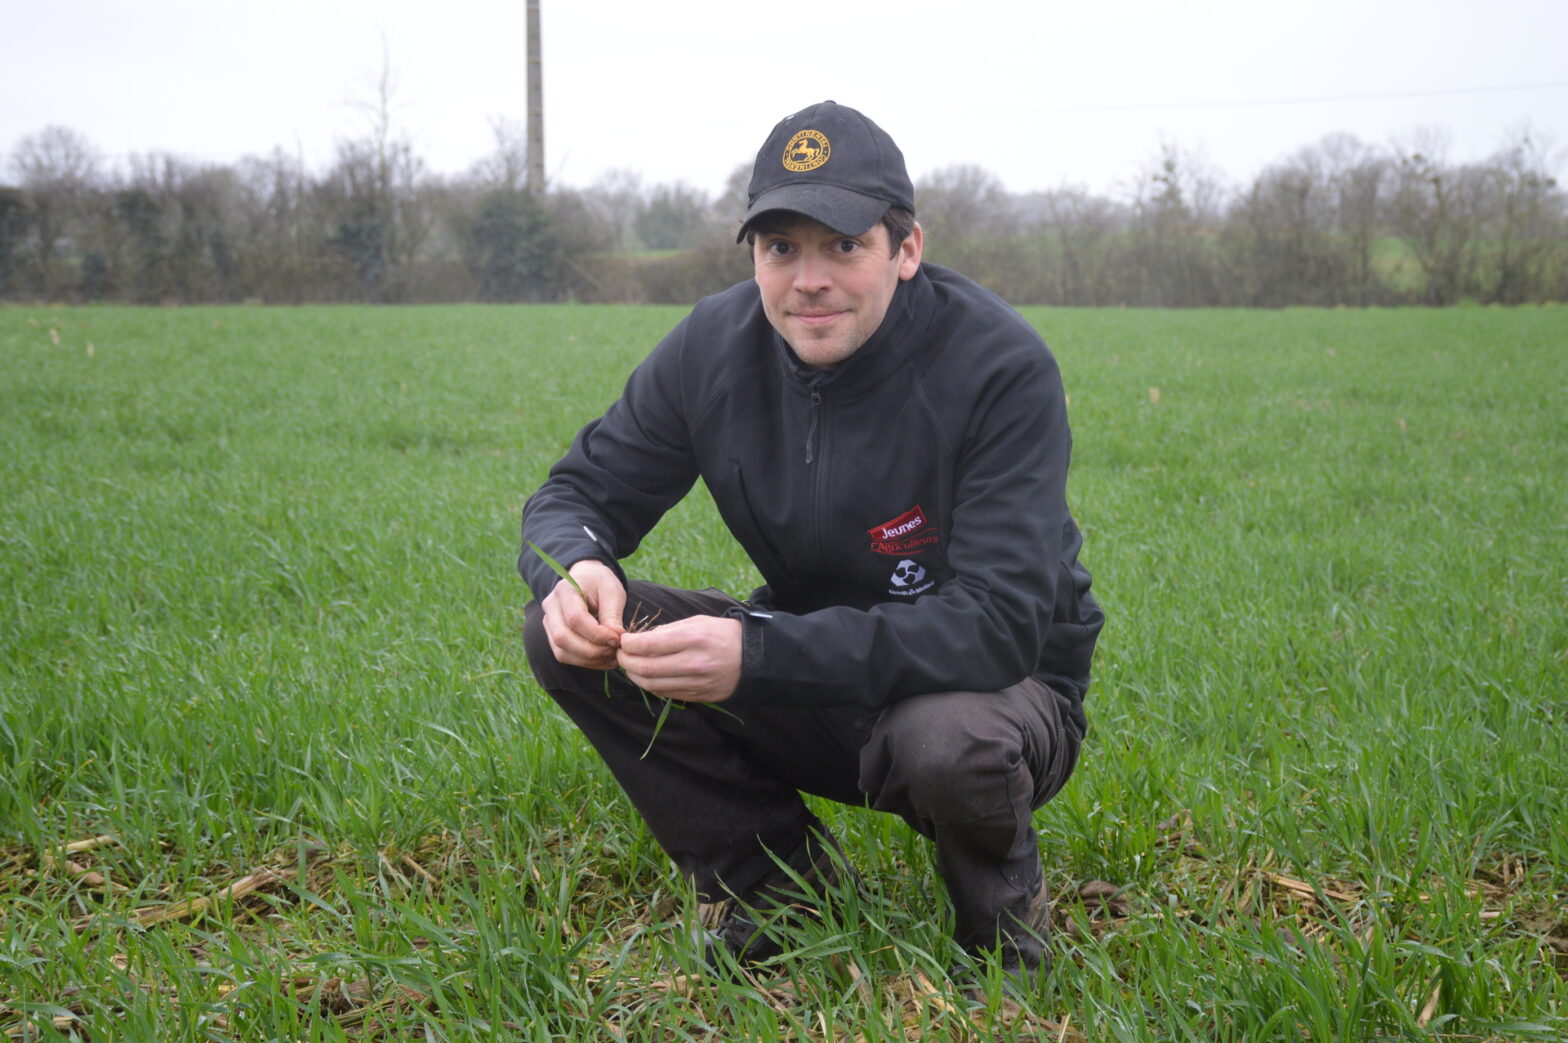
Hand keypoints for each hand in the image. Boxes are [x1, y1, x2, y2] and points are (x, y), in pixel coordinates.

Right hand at [538, 559, 625, 669]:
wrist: (586, 579)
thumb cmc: (600, 583)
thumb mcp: (612, 591)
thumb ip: (612, 614)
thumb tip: (616, 639)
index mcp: (565, 589)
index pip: (575, 619)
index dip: (597, 634)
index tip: (617, 639)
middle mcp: (550, 606)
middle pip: (563, 638)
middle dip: (592, 651)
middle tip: (614, 650)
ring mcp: (548, 623)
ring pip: (561, 652)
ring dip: (589, 660)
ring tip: (611, 656)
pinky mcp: (552, 636)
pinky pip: (564, 656)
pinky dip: (585, 662)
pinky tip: (603, 659)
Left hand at [617, 615, 740, 702]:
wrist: (755, 658)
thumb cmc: (724, 634)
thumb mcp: (698, 622)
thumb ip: (668, 630)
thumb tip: (641, 640)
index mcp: (693, 638)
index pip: (648, 644)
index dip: (628, 644)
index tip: (623, 640)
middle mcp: (693, 663)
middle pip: (645, 668)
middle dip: (625, 662)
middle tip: (620, 655)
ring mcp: (696, 683)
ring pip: (652, 685)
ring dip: (634, 676)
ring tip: (630, 666)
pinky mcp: (698, 696)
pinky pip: (665, 693)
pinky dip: (650, 685)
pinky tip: (647, 676)